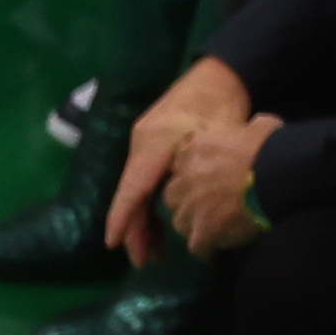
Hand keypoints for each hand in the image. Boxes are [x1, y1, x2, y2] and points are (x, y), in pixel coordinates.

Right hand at [110, 59, 251, 261]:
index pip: (132, 187)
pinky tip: (157, 226)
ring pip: (136, 189)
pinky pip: (142, 180)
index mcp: (155, 142)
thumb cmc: (222, 104)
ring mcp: (141, 144)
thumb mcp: (219, 137)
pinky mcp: (149, 146)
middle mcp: (139, 144)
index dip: (123, 218)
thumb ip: (199, 171)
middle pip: (131, 193)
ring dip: (143, 220)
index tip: (113, 244)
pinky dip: (147, 204)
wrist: (220, 73)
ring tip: (154, 252)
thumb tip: (189, 208)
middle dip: (134, 229)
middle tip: (144, 261)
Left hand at [164, 116, 279, 257]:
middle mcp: (186, 177)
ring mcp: (192, 206)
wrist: (283, 173)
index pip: (179, 164)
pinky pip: (196, 247)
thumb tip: (254, 127)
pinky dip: (205, 250)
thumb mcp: (259, 126)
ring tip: (212, 229)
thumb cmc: (275, 146)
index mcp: (195, 148)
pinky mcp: (203, 231)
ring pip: (180, 222)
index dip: (190, 175)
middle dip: (186, 202)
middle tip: (206, 207)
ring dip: (194, 226)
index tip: (203, 180)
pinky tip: (215, 250)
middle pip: (172, 196)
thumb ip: (246, 129)